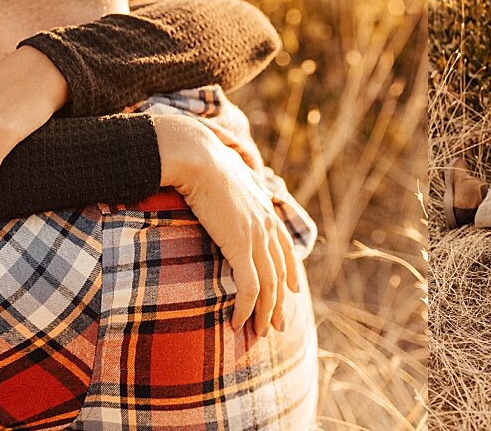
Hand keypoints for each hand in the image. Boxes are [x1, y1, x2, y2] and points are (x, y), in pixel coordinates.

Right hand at [154, 115, 299, 333]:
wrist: (198, 156)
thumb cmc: (204, 160)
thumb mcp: (228, 174)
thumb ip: (235, 185)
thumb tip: (227, 183)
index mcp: (266, 209)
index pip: (285, 247)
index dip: (290, 272)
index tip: (292, 291)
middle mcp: (267, 225)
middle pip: (280, 272)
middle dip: (280, 303)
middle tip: (278, 327)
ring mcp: (256, 237)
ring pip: (269, 286)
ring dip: (265, 313)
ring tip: (260, 333)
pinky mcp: (240, 246)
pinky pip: (250, 287)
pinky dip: (247, 308)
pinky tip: (237, 322)